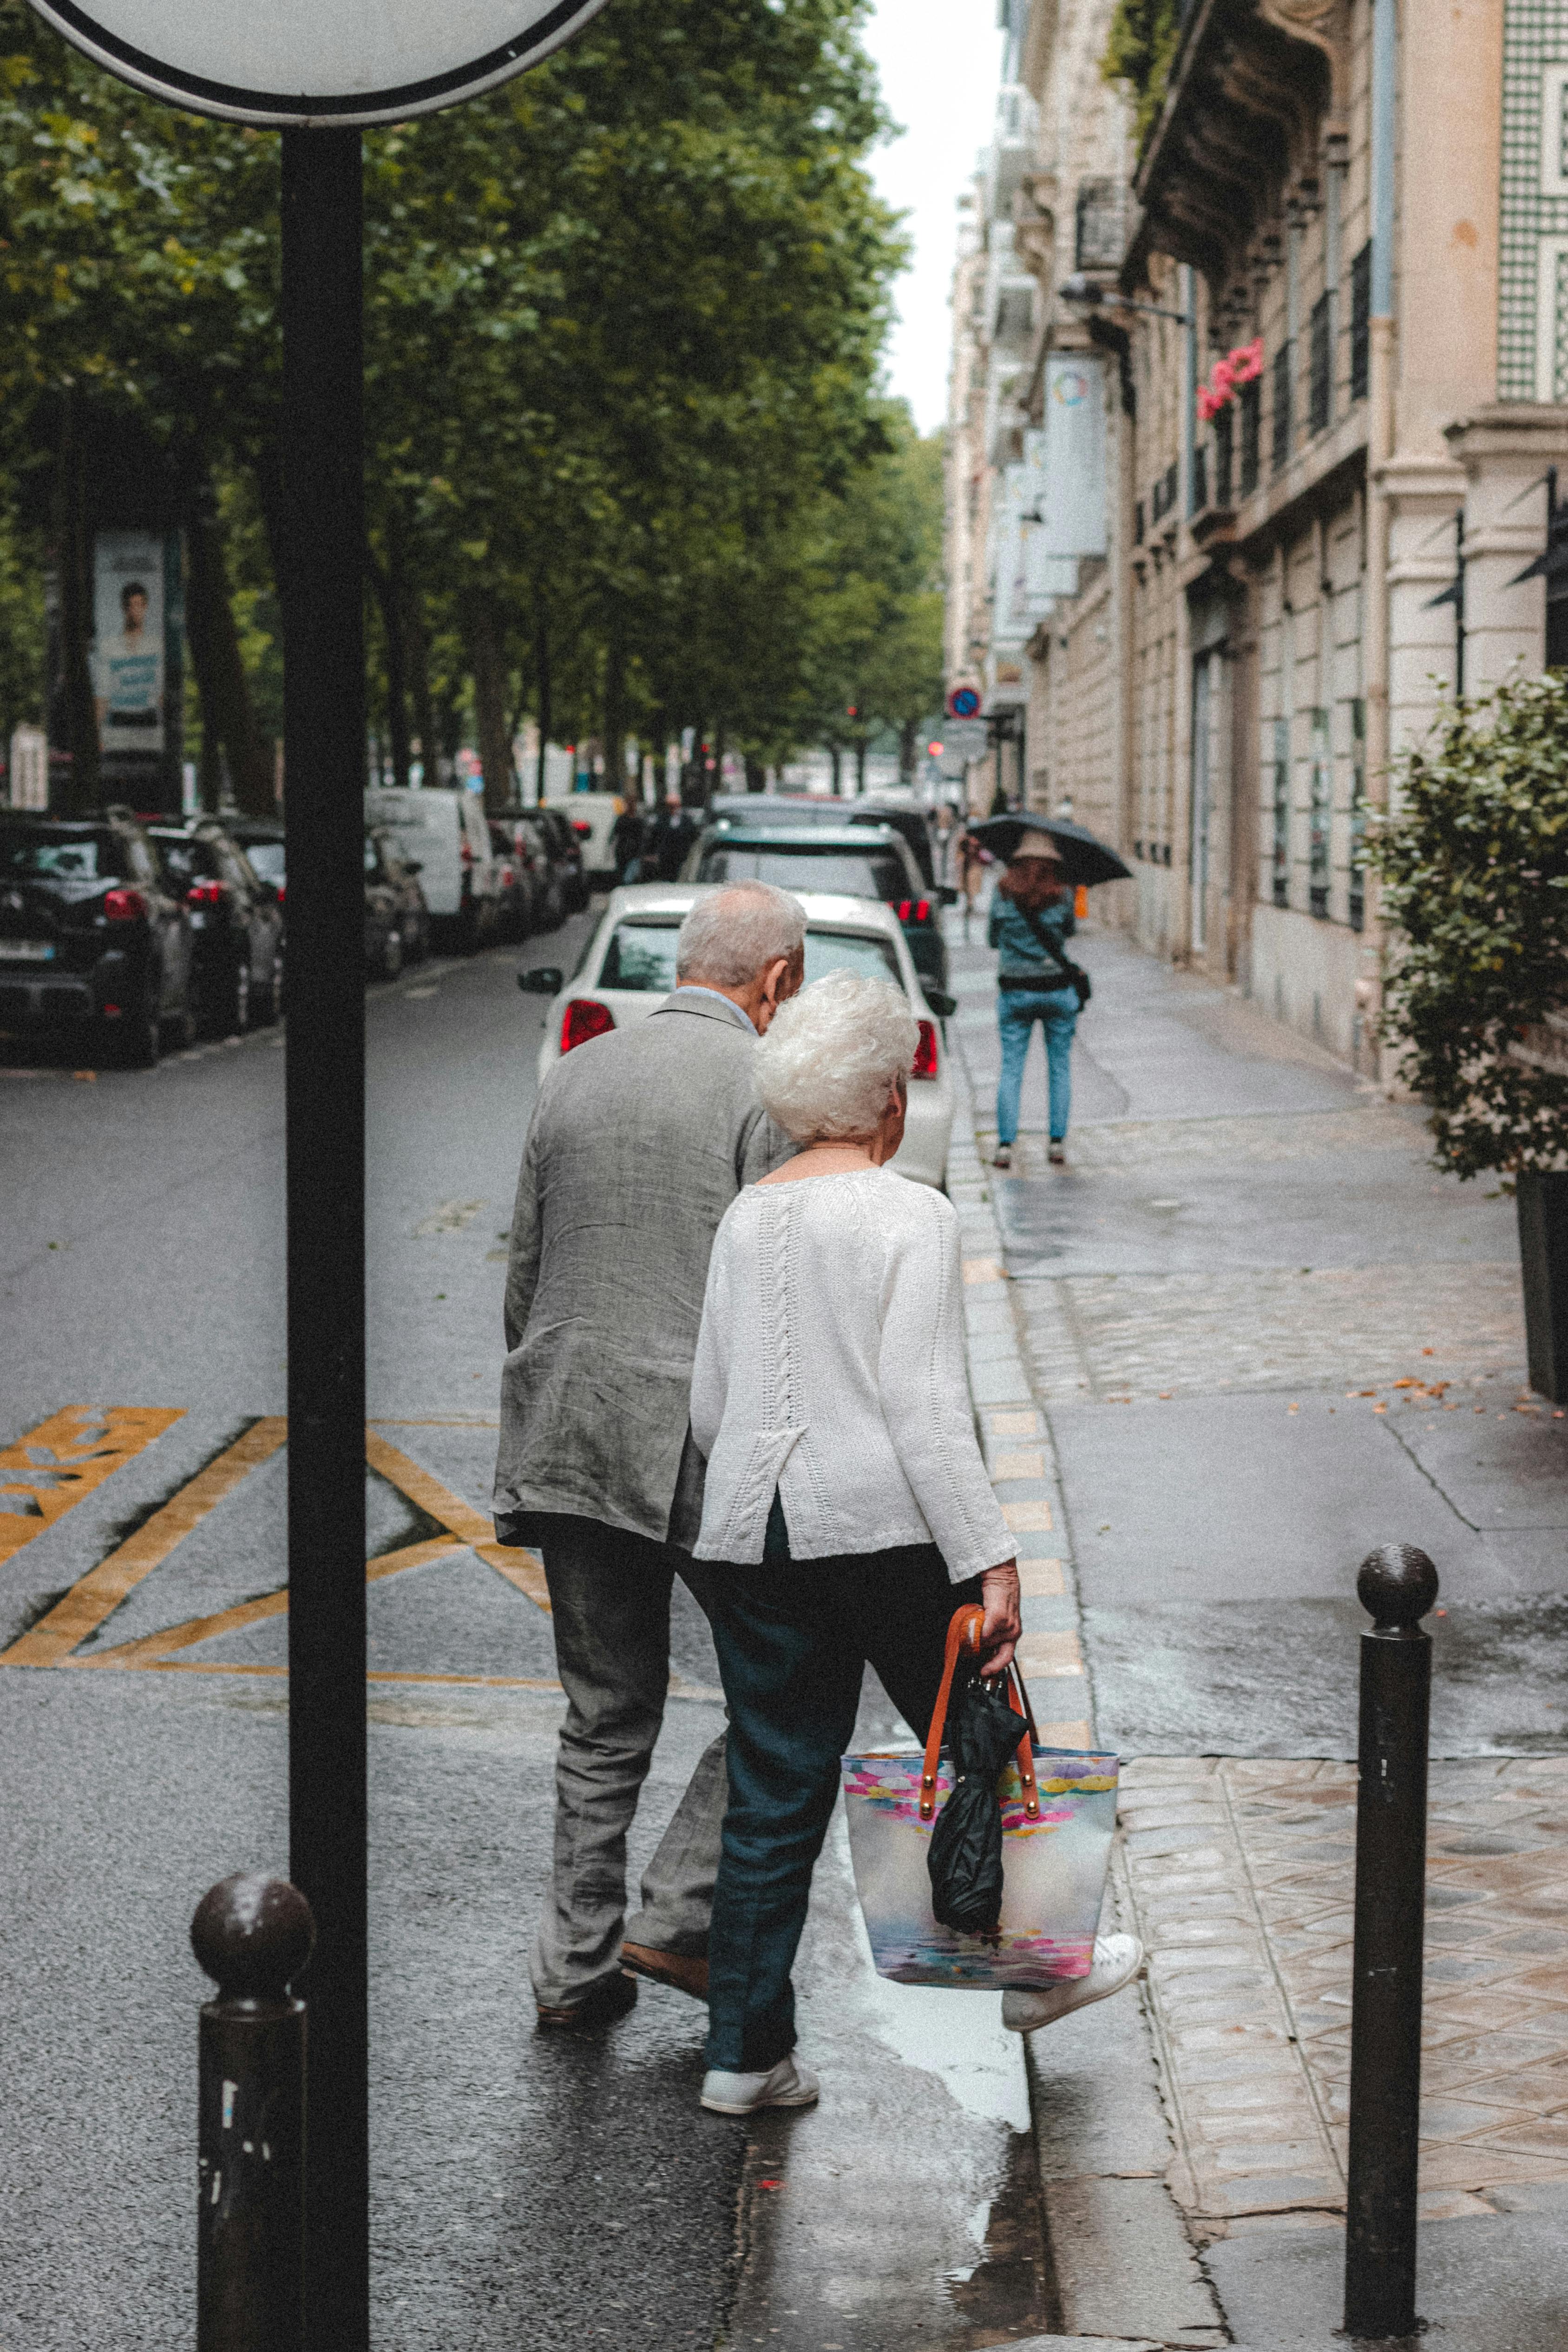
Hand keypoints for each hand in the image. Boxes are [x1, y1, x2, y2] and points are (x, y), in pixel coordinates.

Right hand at [978, 1559, 1020, 1676]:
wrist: (1003, 1578)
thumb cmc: (999, 1597)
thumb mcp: (999, 1619)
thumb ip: (991, 1633)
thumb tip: (977, 1645)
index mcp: (1014, 1634)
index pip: (1006, 1658)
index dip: (994, 1667)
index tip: (984, 1672)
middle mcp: (1014, 1632)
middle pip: (989, 1648)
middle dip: (979, 1642)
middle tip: (971, 1635)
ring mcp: (1008, 1625)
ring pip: (985, 1640)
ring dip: (977, 1631)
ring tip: (977, 1617)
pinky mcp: (999, 1617)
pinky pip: (984, 1631)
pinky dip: (976, 1630)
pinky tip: (974, 1622)